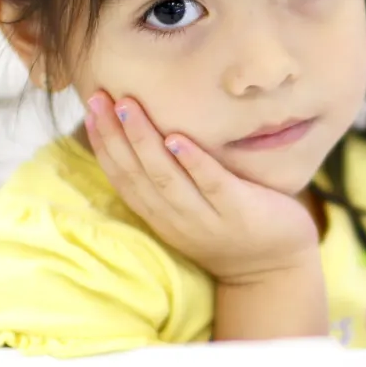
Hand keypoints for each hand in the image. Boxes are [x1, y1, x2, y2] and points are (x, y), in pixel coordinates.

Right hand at [82, 92, 319, 283]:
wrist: (274, 268)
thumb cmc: (231, 227)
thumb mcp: (189, 208)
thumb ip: (168, 180)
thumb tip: (144, 134)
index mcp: (160, 215)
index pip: (122, 177)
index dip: (103, 143)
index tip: (91, 107)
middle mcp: (176, 219)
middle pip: (136, 174)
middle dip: (114, 134)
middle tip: (99, 98)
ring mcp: (206, 218)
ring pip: (166, 178)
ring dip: (144, 141)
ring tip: (128, 107)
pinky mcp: (239, 212)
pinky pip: (212, 185)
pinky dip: (192, 163)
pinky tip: (178, 139)